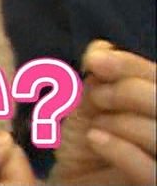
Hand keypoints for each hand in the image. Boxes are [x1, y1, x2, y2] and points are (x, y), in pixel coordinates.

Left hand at [52, 41, 156, 185]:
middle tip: (95, 97)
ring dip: (122, 122)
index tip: (95, 60)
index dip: (131, 65)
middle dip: (128, 92)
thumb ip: (100, 76)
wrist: (73, 182)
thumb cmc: (87, 141)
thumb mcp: (90, 104)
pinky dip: (121, 150)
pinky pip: (152, 172)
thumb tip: (100, 48)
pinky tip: (95, 140)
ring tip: (94, 126)